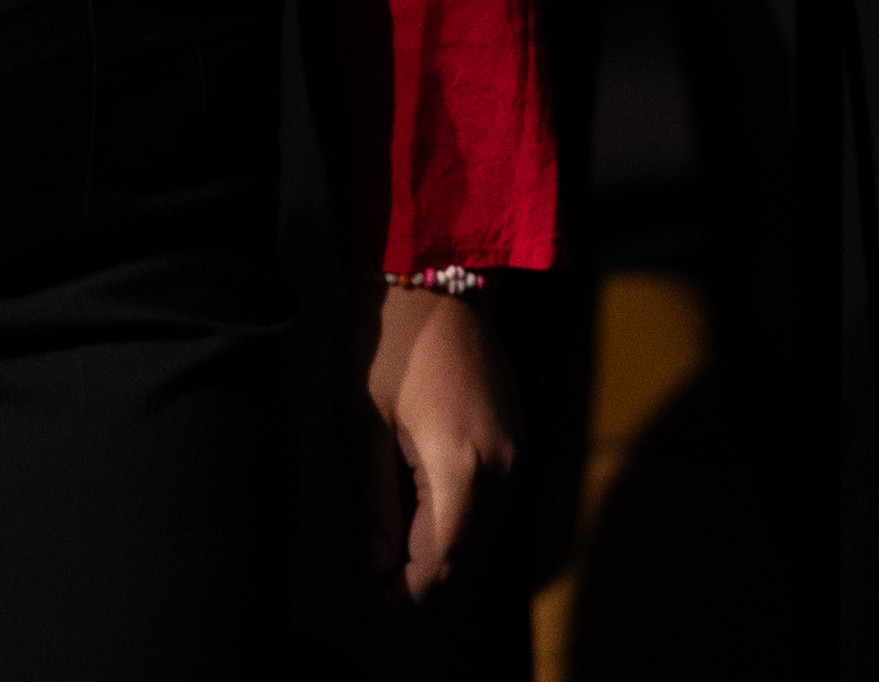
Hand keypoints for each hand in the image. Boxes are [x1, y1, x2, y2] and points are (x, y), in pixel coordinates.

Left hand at [361, 285, 513, 600]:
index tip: (362, 600)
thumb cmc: (384, 343)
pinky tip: (414, 520)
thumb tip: (374, 566)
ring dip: (437, 555)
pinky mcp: (516, 439)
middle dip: (416, 580)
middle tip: (361, 586)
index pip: (440, 560)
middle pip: (466, 557)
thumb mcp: (360, 424)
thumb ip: (372, 502)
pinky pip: (491, 505)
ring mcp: (517, 455)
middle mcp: (504, 470)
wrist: (431, 277)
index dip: (401, 591)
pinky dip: (456, 525)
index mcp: (463, 469)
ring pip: (481, 535)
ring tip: (379, 558)